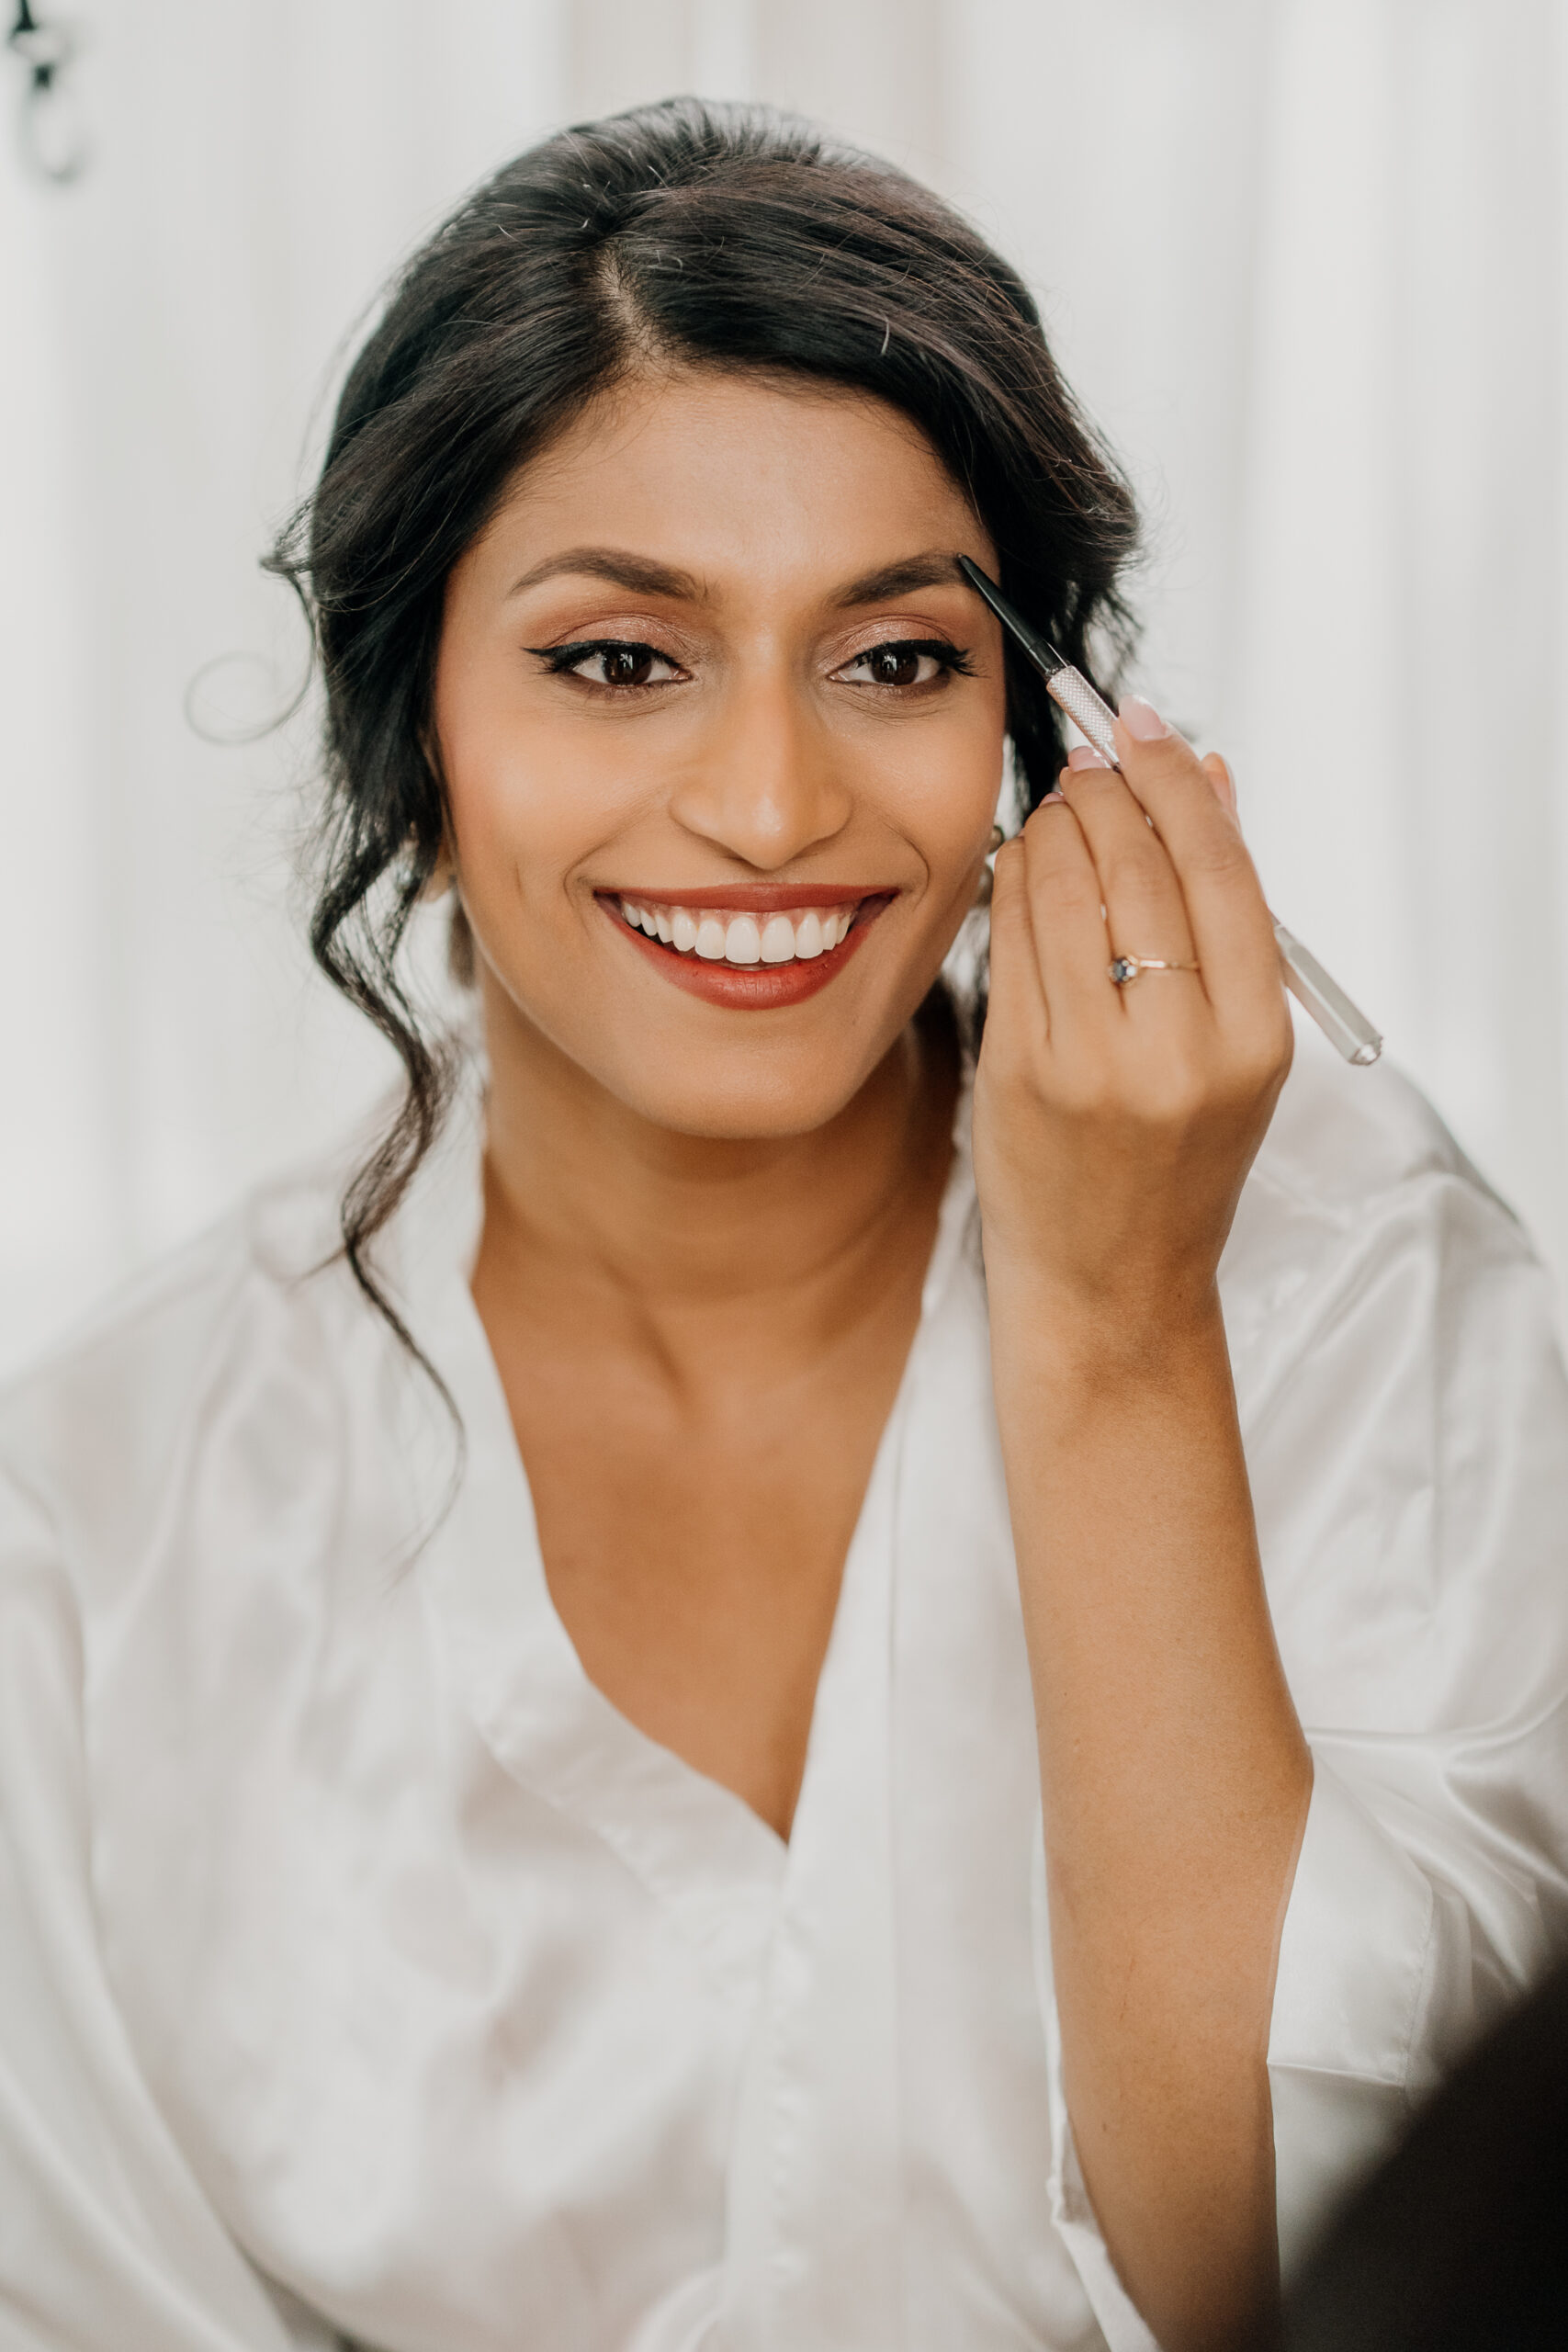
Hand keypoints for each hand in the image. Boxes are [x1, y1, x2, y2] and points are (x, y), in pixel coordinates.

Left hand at [973, 700, 1291, 1334]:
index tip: (1145, 725)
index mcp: (1255, 1040)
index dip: (1175, 779)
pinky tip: (1019, 863)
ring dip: (1053, 826)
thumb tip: (1210, 778)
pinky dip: (1012, 882)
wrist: (1110, 1287)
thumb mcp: (1234, 1050)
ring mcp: (1092, 1064)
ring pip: (1064, 890)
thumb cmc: (1173, 1163)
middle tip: (1089, 758)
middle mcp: (1179, 1051)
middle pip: (1138, 865)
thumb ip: (1225, 920)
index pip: (1217, 867)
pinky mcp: (1019, 1073)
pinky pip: (1010, 940)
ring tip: (1056, 808)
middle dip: (1105, 790)